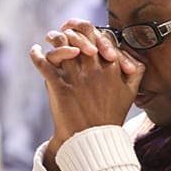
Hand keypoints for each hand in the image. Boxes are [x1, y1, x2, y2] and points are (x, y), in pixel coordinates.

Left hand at [31, 19, 144, 170]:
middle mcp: (94, 69)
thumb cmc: (111, 117)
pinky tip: (34, 50)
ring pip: (61, 45)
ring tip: (49, 38)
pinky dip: (36, 55)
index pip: (100, 36)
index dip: (89, 30)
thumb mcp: (131, 94)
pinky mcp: (59, 87)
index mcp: (111, 68)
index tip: (82, 31)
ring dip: (54, 38)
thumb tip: (133, 55)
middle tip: (64, 28)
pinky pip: (44, 64)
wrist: (93, 141)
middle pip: (81, 36)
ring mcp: (76, 78)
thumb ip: (136, 71)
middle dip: (71, 29)